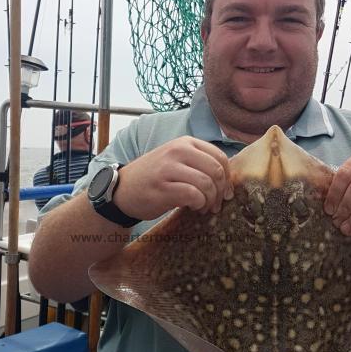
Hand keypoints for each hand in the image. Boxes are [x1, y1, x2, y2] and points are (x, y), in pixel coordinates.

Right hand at [112, 137, 233, 221]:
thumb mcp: (175, 160)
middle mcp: (177, 151)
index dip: (228, 177)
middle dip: (221, 191)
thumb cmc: (154, 177)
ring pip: (207, 183)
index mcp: (184, 143)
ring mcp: (169, 169)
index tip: (225, 192)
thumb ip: (198, 162)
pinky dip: (199, 204)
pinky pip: (193, 195)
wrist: (122, 189)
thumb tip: (227, 179)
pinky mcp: (163, 188)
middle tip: (217, 204)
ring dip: (210, 200)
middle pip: (216, 171)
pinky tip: (195, 208)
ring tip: (204, 207)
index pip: (220, 157)